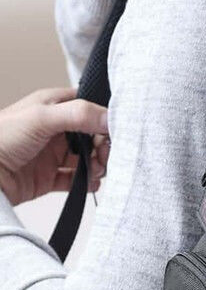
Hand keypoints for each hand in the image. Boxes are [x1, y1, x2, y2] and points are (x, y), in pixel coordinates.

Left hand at [0, 89, 108, 206]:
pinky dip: (87, 183)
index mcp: (51, 106)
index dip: (103, 118)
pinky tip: (89, 183)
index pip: (87, 107)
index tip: (112, 132)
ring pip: (87, 159)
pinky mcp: (50, 177)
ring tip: (95, 171)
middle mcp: (54, 129)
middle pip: (92, 136)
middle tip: (103, 156)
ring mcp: (53, 154)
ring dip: (97, 166)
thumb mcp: (41, 118)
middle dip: (103, 147)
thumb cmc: (1, 140)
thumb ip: (78, 115)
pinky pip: (77, 180)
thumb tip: (109, 117)